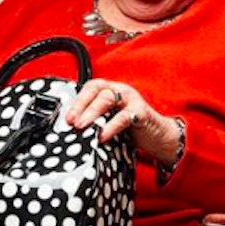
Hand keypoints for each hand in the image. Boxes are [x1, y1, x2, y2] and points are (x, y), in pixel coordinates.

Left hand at [64, 78, 179, 163]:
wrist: (158, 136)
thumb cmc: (131, 128)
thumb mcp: (108, 122)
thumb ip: (94, 122)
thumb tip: (71, 131)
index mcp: (109, 90)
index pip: (89, 88)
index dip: (76, 102)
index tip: (67, 119)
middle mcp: (119, 91)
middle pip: (96, 91)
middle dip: (80, 106)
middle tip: (72, 122)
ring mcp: (131, 99)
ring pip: (107, 99)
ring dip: (91, 112)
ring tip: (81, 126)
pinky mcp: (141, 112)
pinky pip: (123, 117)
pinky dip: (111, 127)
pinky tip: (102, 136)